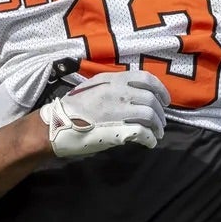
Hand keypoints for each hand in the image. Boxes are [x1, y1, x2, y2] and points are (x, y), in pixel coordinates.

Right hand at [39, 70, 168, 156]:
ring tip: (156, 134)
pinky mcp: (117, 130)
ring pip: (150, 115)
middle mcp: (118, 93)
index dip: (160, 89)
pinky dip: (149, 139)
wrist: (56, 125)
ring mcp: (118, 112)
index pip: (146, 78)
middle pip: (151, 99)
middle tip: (161, 122)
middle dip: (160, 112)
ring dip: (157, 126)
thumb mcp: (93, 87)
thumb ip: (113, 87)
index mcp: (113, 81)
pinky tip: (149, 143)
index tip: (164, 100)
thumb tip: (131, 93)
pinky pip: (142, 132)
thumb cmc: (72, 107)